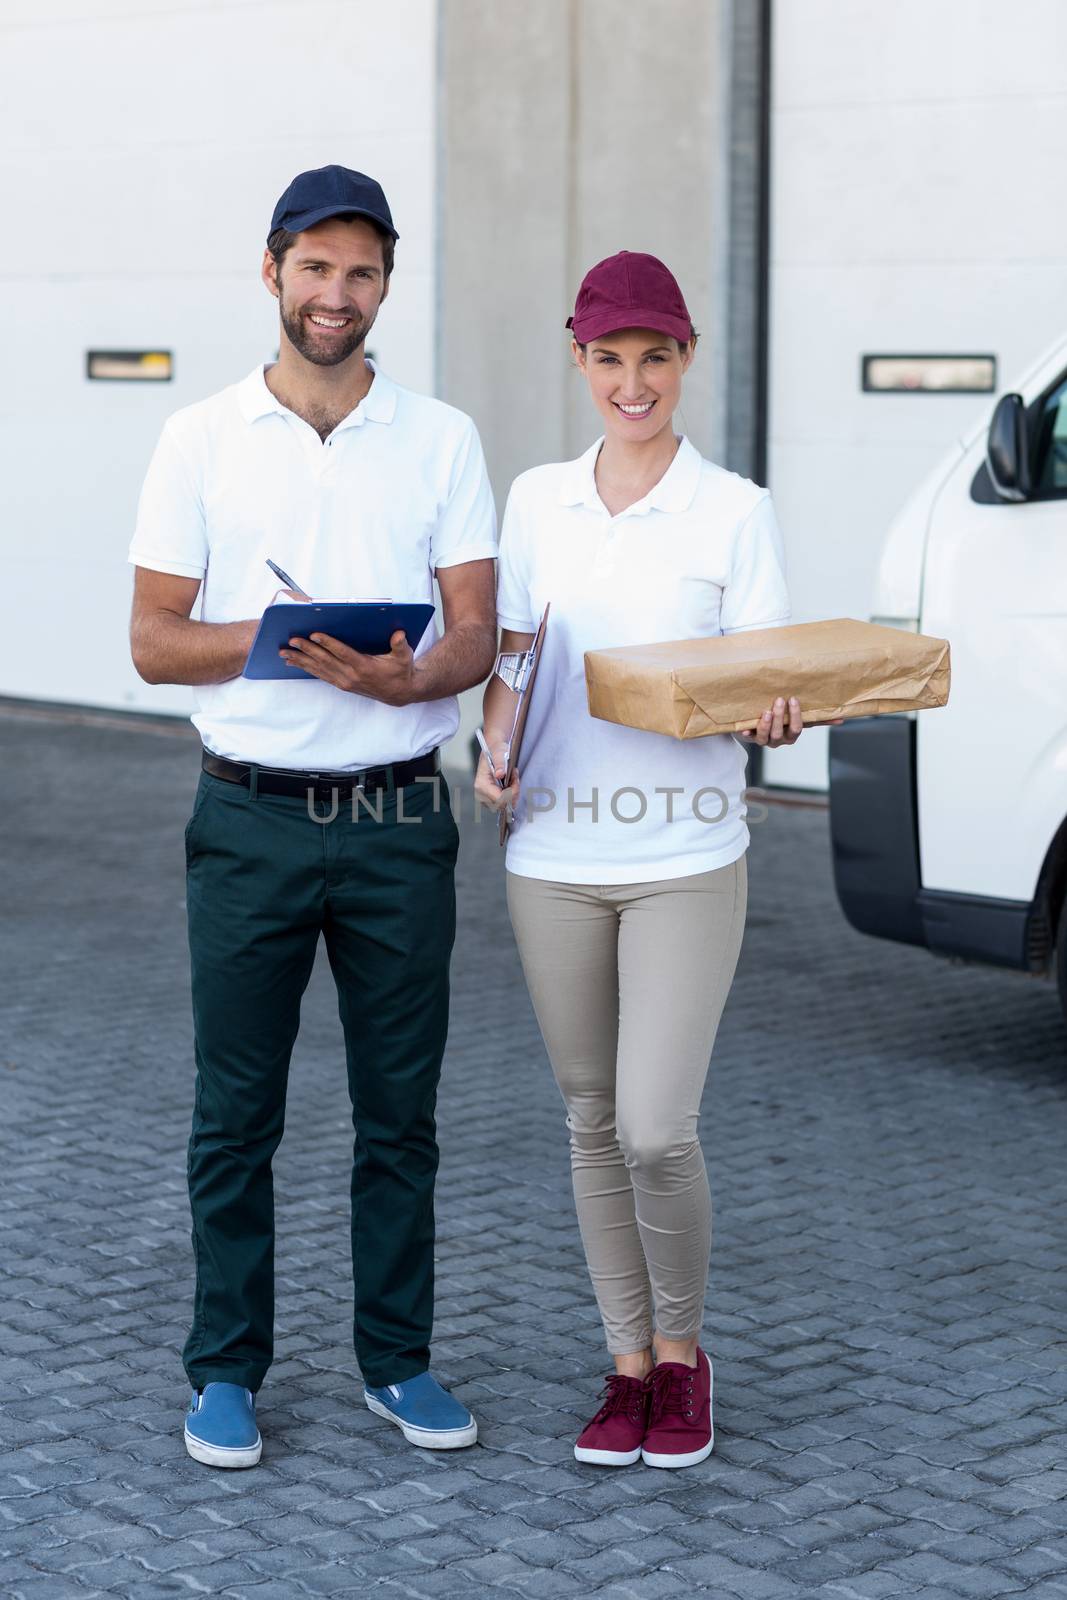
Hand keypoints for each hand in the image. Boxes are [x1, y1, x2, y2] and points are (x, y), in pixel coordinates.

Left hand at [280, 629, 416, 704]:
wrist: (399, 693)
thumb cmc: (401, 671)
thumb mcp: (404, 657)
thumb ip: (401, 645)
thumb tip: (399, 634)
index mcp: (364, 666)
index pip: (342, 653)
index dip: (328, 643)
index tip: (314, 634)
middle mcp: (351, 675)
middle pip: (325, 660)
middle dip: (307, 650)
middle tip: (292, 640)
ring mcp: (344, 681)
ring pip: (319, 669)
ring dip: (301, 660)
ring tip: (284, 653)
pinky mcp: (341, 684)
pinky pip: (320, 675)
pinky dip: (306, 668)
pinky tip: (294, 662)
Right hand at [473, 748, 519, 813]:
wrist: (493, 751)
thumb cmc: (496, 752)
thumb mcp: (499, 753)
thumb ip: (500, 764)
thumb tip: (500, 774)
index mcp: (481, 784)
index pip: (500, 799)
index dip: (512, 791)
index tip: (515, 779)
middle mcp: (481, 794)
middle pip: (503, 804)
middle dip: (513, 792)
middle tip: (514, 777)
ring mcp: (485, 799)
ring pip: (505, 805)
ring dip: (512, 793)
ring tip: (511, 779)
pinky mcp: (490, 800)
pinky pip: (505, 804)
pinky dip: (510, 795)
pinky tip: (509, 785)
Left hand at [739, 695, 803, 747]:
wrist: (760, 725)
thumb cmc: (778, 715)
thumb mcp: (787, 711)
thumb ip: (791, 704)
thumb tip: (802, 683)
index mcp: (790, 734)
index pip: (796, 727)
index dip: (795, 714)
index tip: (793, 698)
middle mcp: (779, 739)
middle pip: (779, 732)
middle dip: (779, 716)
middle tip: (779, 700)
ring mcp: (766, 740)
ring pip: (765, 736)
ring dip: (766, 724)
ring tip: (766, 712)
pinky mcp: (753, 738)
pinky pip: (750, 737)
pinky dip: (749, 733)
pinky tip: (746, 729)